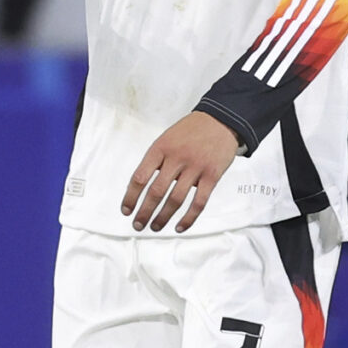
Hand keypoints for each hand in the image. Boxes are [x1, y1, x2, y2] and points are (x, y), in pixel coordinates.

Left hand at [122, 111, 240, 232]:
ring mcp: (195, 168)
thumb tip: (141, 187)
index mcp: (160, 148)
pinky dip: (188, 218)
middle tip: (138, 225)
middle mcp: (176, 158)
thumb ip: (155, 160)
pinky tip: (179, 226)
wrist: (220, 120)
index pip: (140, 177)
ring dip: (163, 217)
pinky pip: (199, 202)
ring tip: (155, 227)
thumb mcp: (166, 138)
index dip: (131, 197)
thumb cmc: (190, 131)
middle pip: (156, 192)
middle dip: (145, 212)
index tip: (126, 210)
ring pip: (176, 200)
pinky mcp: (212, 176)